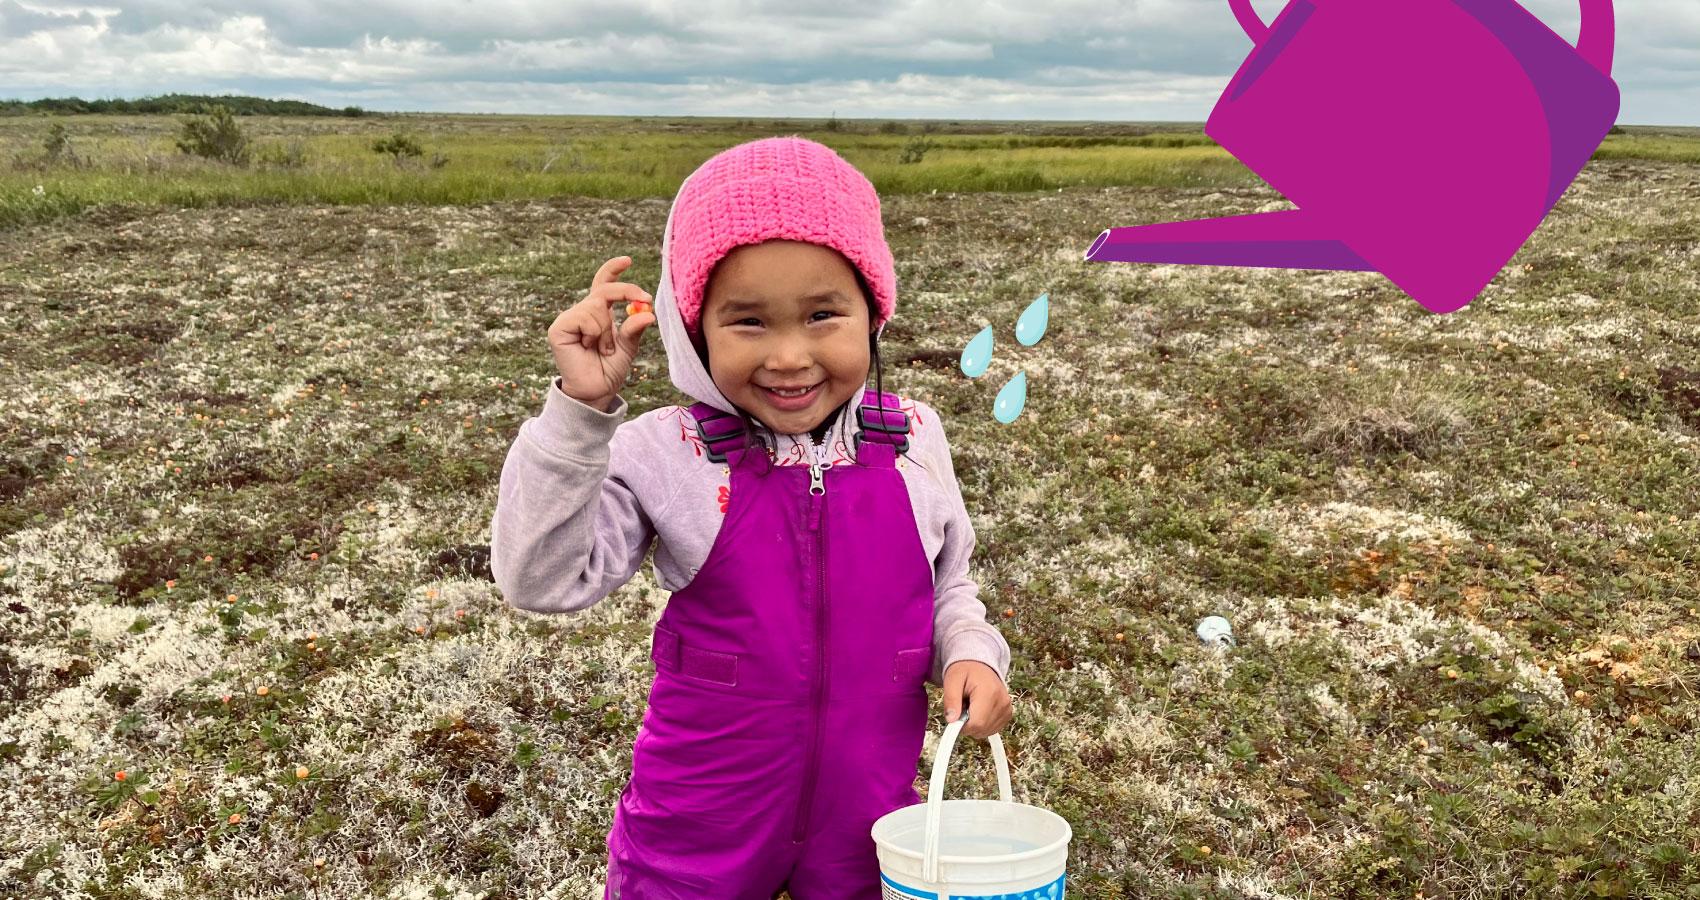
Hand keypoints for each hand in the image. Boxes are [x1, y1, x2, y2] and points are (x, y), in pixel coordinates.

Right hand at [548, 255, 656, 408]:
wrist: (595, 392)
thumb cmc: (609, 370)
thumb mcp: (629, 347)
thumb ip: (635, 328)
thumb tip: (648, 313)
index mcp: (599, 314)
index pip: (603, 284)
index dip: (613, 269)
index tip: (628, 260)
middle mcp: (583, 312)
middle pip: (605, 290)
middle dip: (627, 292)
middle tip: (645, 300)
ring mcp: (569, 319)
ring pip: (597, 306)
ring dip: (608, 330)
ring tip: (602, 349)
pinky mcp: (559, 328)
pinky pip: (585, 317)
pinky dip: (595, 333)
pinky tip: (587, 347)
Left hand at [942, 660, 1011, 738]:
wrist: (979, 666)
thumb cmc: (965, 671)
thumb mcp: (952, 680)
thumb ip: (951, 700)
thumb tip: (951, 720)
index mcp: (989, 692)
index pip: (977, 723)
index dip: (962, 726)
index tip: (955, 716)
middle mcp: (1002, 702)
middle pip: (981, 729)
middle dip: (967, 724)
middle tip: (962, 707)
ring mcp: (1007, 708)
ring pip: (986, 731)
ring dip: (974, 724)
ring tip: (970, 707)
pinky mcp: (1007, 713)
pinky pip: (992, 729)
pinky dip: (982, 724)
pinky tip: (978, 711)